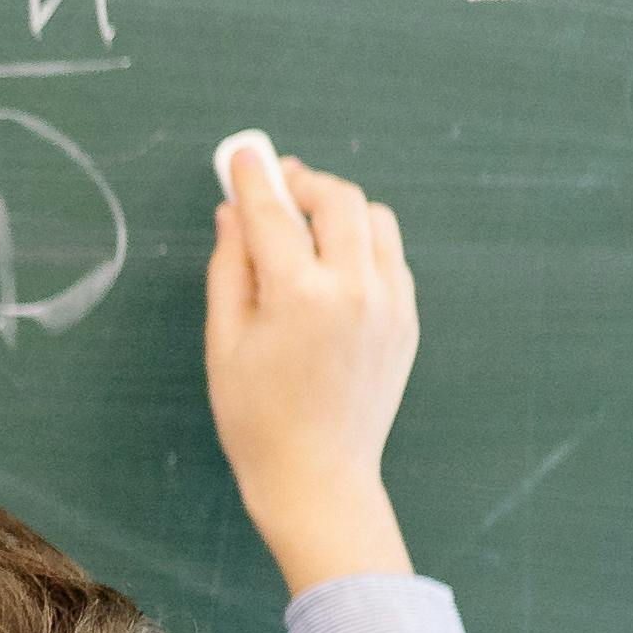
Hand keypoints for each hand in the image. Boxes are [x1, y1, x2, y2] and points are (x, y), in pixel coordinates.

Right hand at [204, 139, 419, 594]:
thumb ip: (230, 268)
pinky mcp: (407, 320)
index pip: (273, 212)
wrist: (318, 478)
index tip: (241, 155)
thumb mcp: (225, 341)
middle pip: (337, 199)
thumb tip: (234, 213)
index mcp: (300, 296)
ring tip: (307, 225)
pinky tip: (333, 263)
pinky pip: (390, 257)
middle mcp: (354, 290)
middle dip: (303, 182)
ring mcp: (389, 304)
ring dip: (339, 208)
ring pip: (374, 219)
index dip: (252, 177)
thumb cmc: (256, 419)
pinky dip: (363, 243)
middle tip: (278, 185)